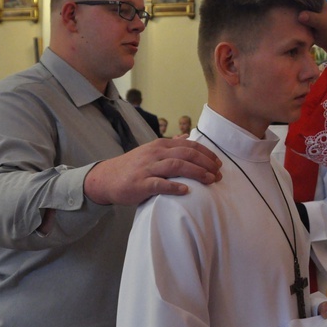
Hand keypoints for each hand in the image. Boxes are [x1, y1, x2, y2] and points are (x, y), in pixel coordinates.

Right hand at [83, 138, 221, 205]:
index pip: (189, 145)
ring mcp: (147, 168)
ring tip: (210, 180)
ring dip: (196, 173)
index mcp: (161, 145)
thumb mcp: (152, 151)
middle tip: (219, 174)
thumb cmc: (134, 166)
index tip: (219, 163)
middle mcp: (156, 154)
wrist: (106, 178)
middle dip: (206, 163)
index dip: (207, 154)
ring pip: (176, 166)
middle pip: (186, 154)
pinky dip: (174, 187)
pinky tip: (186, 191)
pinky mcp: (140, 183)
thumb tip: (187, 136)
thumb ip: (171, 144)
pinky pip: (159, 184)